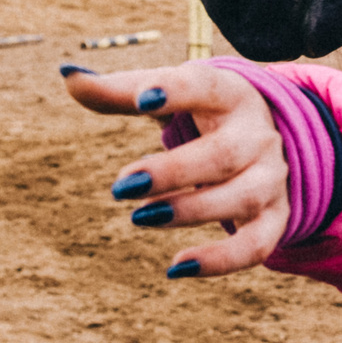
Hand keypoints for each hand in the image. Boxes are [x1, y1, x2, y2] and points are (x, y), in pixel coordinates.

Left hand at [64, 63, 287, 276]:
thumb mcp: (170, 94)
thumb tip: (67, 74)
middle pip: (224, 154)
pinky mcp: (274, 219)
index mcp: (230, 94)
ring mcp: (270, 179)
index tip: (143, 99)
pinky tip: (176, 268)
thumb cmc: (204, 111)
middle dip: (173, 171)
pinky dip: (220, 261)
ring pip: (240, 198)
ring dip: (190, 210)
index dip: (177, 92)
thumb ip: (119, 90)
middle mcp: (258, 135)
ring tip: (140, 218)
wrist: (274, 137)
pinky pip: (256, 246)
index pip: (206, 88)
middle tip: (121, 185)